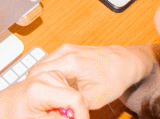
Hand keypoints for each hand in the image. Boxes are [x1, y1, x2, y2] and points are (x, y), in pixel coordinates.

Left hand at [0, 70, 86, 118]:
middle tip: (65, 117)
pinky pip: (67, 89)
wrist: (6, 105)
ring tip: (54, 112)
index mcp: (40, 89)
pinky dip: (65, 99)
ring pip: (73, 91)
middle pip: (74, 94)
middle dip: (76, 110)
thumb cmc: (16, 114)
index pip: (74, 99)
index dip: (82, 114)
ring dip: (69, 105)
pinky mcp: (50, 74)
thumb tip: (75, 116)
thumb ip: (59, 118)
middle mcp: (44, 76)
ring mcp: (48, 73)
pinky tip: (54, 105)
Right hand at [29, 44, 155, 108]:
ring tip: (46, 94)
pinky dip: (48, 74)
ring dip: (41, 79)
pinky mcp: (67, 50)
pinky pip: (50, 62)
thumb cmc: (114, 77)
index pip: (40, 75)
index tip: (37, 101)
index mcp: (70, 62)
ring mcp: (65, 49)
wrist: (124, 62)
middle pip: (37, 69)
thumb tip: (61, 110)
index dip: (35, 89)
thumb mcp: (95, 99)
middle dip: (36, 84)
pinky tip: (53, 86)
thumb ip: (75, 105)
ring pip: (42, 64)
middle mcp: (65, 51)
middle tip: (39, 100)